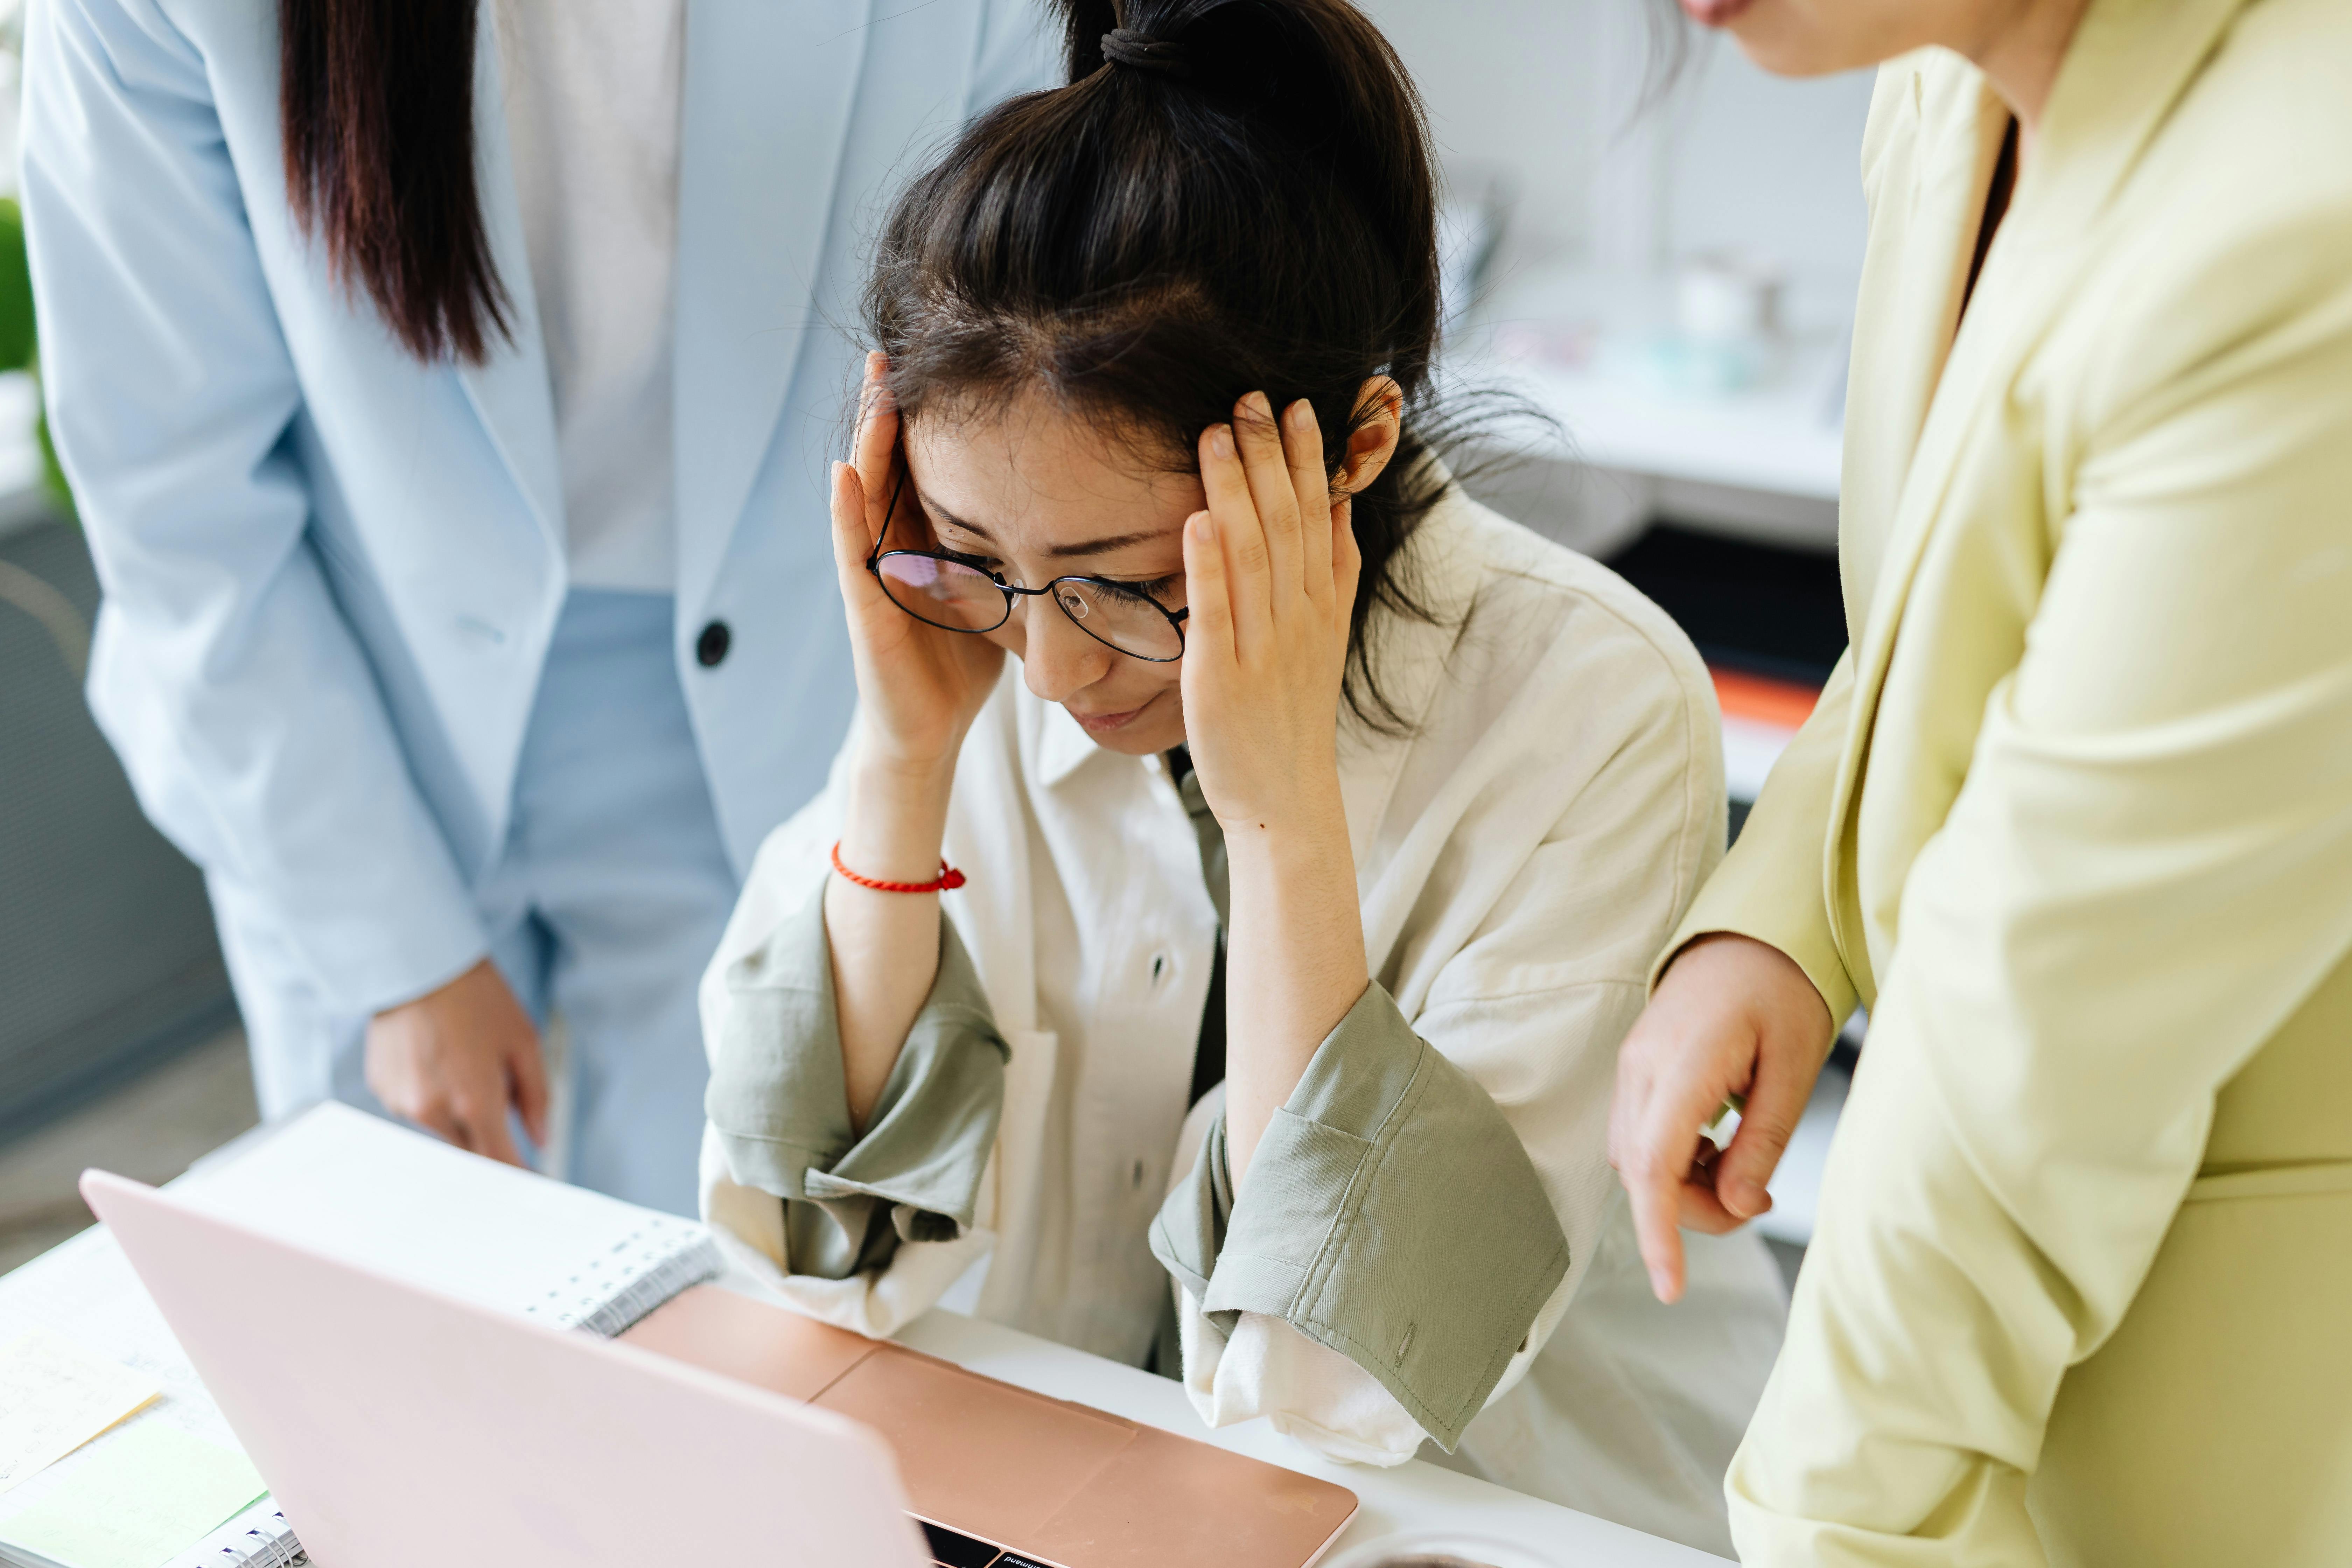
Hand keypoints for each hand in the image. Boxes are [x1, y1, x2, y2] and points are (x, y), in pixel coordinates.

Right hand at [364, 958, 548, 1165]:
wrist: (419, 962)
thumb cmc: (477, 998)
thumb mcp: (524, 1042)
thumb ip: (537, 1097)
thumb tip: (541, 1140)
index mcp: (475, 1100)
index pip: (498, 1161)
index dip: (517, 1175)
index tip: (531, 1184)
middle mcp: (433, 1110)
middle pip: (469, 1151)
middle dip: (489, 1139)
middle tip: (499, 1103)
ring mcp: (402, 1102)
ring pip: (442, 1129)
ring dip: (458, 1113)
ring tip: (463, 1062)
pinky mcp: (381, 1089)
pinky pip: (414, 1108)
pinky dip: (431, 1096)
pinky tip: (435, 1059)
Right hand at [830, 353, 1005, 780]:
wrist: (929, 729)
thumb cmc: (961, 662)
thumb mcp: (999, 593)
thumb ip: (1016, 554)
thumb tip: (1077, 521)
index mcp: (925, 538)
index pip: (922, 465)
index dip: (926, 418)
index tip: (942, 363)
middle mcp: (893, 545)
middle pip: (888, 465)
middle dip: (888, 411)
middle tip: (891, 353)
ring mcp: (874, 572)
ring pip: (865, 493)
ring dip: (866, 442)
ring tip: (874, 392)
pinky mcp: (866, 605)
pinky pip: (852, 550)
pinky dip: (847, 511)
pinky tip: (844, 472)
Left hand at [1179, 392, 1360, 834]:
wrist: (1284, 798)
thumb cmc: (1291, 713)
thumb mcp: (1324, 636)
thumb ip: (1332, 569)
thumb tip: (1337, 500)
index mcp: (1321, 606)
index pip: (1316, 517)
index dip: (1307, 460)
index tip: (1295, 405)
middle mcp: (1297, 620)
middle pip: (1286, 524)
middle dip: (1269, 457)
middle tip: (1253, 397)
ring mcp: (1261, 648)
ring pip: (1253, 556)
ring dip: (1235, 491)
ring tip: (1216, 434)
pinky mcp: (1221, 678)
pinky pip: (1216, 614)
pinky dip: (1208, 566)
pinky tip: (1197, 520)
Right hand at [1609, 933, 1835, 1301]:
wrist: (1751, 934)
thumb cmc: (1781, 991)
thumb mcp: (1794, 1069)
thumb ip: (1762, 1143)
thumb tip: (1734, 1207)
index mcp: (1682, 1064)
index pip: (1653, 1168)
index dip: (1659, 1234)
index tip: (1672, 1287)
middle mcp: (1641, 1068)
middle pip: (1642, 1174)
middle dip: (1692, 1211)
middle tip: (1757, 1199)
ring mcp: (1631, 1067)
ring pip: (1635, 1161)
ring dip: (1682, 1187)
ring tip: (1741, 1170)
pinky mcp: (1636, 1071)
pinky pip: (1639, 1137)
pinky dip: (1672, 1162)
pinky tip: (1714, 1148)